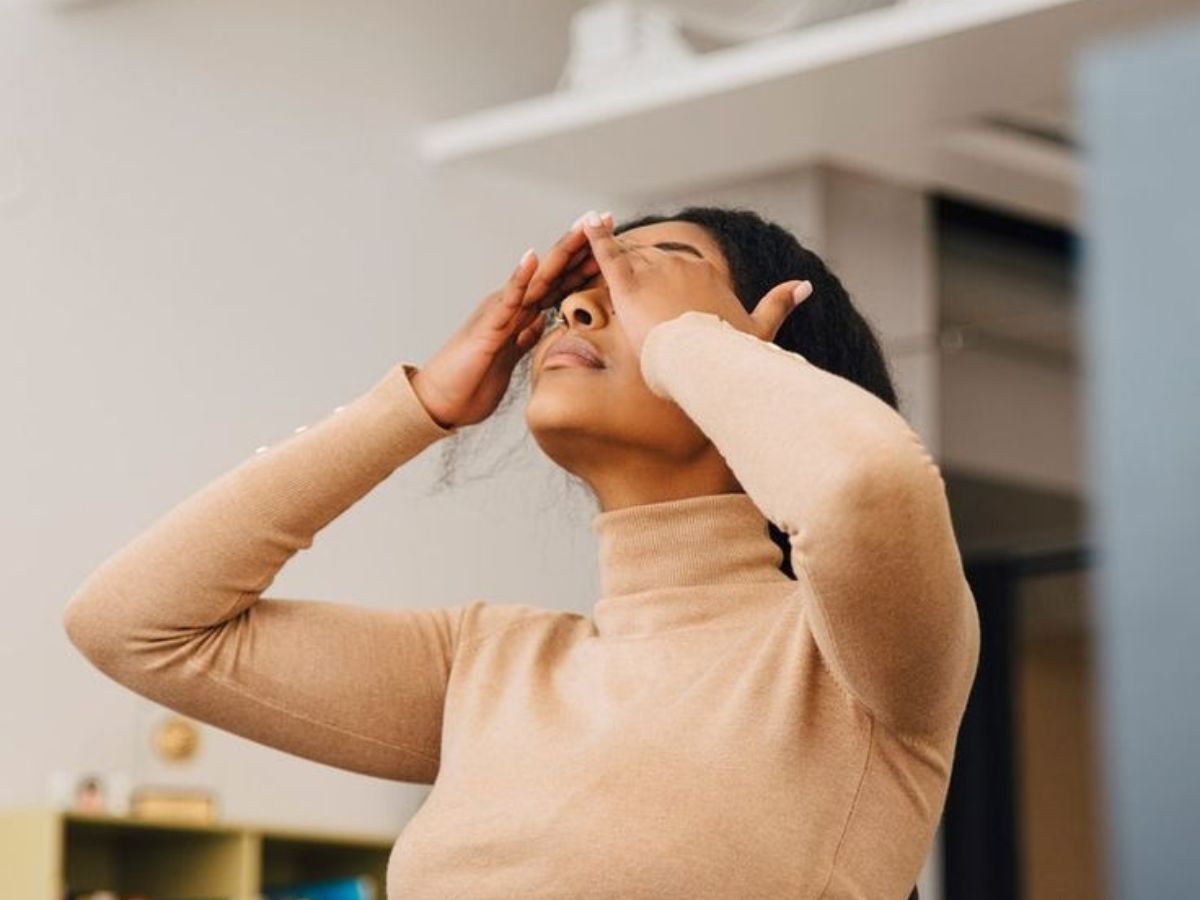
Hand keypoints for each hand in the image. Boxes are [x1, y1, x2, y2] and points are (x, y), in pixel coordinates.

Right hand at [411, 214, 610, 428]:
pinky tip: (532, 259)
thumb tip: (542, 323)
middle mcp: (512, 306)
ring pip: (536, 277)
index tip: (613, 243)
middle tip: (604, 217)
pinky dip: (520, 279)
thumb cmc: (473, 380)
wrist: (441, 400)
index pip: (559, 282)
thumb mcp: (510, 357)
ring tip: (580, 228)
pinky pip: (507, 300)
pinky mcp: (488, 327)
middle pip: (553, 271)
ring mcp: (500, 313)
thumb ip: (525, 336)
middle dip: (580, 245)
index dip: (585, 262)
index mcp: (521, 314)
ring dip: (560, 252)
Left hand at [579, 213, 812, 358]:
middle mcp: (681, 264)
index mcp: (706, 274)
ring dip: (614, 264)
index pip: (679, 269)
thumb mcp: (759, 329)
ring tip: (603, 275)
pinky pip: (608, 254)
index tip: (659, 301)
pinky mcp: (629, 284)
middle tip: (623, 296)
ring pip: (630, 261)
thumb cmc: (731, 353)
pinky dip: (596, 238)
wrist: (705, 363)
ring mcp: (655, 272)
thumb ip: (779, 304)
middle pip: (652, 263)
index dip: (665, 283)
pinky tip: (586, 223)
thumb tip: (806, 285)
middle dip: (639, 278)